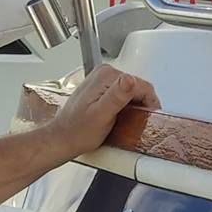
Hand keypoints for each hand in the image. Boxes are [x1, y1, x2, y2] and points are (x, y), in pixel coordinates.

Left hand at [43, 65, 161, 157]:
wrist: (62, 138)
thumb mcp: (101, 116)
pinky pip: (123, 94)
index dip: (149, 104)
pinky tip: (117, 118)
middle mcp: (104, 73)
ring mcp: (102, 80)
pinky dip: (124, 107)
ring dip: (133, 107)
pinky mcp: (101, 88)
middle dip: (140, 105)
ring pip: (132, 91)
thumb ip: (117, 96)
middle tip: (134, 124)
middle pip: (138, 87)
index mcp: (106, 76)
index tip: (147, 119)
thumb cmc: (78, 131)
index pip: (142, 85)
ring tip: (124, 122)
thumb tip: (130, 80)